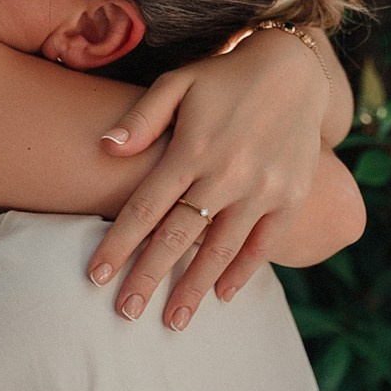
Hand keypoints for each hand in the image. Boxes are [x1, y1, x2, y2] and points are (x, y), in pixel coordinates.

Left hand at [87, 28, 330, 329]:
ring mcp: (262, 188)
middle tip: (124, 312)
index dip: (118, 244)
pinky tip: (222, 295)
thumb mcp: (178, 83)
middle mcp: (227, 174)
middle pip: (177, 237)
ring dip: (194, 288)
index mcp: (192, 148)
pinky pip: (263, 244)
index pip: (145, 208)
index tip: (96, 276)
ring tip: (173, 321)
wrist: (294, 69)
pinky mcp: (291, 196)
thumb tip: (104, 148)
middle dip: (148, 277)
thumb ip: (141, 118)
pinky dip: (242, 272)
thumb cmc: (223, 77)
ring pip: (220, 250)